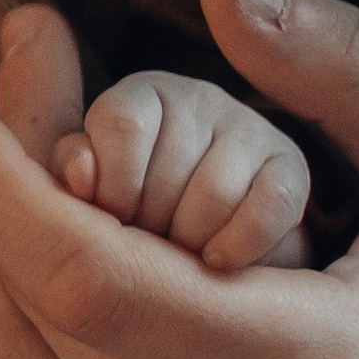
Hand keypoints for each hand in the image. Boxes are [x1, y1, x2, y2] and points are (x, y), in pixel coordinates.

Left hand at [59, 67, 313, 270]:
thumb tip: (80, 169)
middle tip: (144, 249)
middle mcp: (196, 98)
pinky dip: (241, 244)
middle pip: (169, 169)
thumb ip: (68, 171)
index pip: (123, 124)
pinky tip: (218, 261)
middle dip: (150, 227)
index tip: (110, 222)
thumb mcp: (83, 191)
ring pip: (217, 193)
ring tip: (177, 258)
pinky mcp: (290, 165)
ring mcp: (249, 127)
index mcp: (139, 97)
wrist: (202, 248)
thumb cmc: (128, 214)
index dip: (113, 186)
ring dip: (191, 243)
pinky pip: (271, 205)